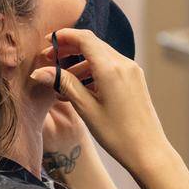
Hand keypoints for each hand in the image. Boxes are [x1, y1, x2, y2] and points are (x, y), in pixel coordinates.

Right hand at [30, 28, 170, 178]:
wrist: (148, 152)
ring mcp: (132, 71)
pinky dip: (94, 70)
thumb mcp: (86, 108)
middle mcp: (124, 64)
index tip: (48, 42)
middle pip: (93, 44)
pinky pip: (111, 66)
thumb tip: (39, 72)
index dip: (64, 36)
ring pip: (101, 55)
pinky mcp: (135, 79)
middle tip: (49, 58)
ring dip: (81, 61)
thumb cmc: (117, 134)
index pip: (85, 39)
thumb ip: (64, 84)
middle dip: (70, 48)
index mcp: (111, 68)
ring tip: (62, 77)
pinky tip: (81, 86)